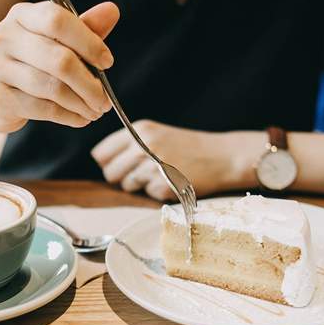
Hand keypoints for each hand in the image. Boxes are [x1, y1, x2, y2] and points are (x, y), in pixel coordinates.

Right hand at [0, 1, 119, 132]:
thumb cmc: (33, 63)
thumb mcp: (58, 42)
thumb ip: (85, 28)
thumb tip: (112, 10)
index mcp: (21, 15)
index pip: (57, 21)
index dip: (88, 42)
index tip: (107, 62)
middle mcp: (3, 36)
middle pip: (59, 60)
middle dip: (89, 84)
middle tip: (105, 100)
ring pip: (53, 88)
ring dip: (81, 103)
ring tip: (95, 111)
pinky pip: (43, 109)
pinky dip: (69, 116)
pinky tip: (80, 118)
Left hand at [91, 120, 258, 200]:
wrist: (222, 156)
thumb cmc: (188, 146)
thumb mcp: (157, 134)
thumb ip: (130, 143)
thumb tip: (102, 162)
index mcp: (139, 130)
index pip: (101, 153)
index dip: (107, 162)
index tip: (118, 164)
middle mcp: (143, 146)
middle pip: (110, 172)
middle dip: (121, 176)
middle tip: (141, 173)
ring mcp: (152, 167)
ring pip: (126, 185)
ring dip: (139, 185)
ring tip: (160, 174)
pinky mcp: (163, 186)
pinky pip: (146, 194)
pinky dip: (157, 192)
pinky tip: (171, 182)